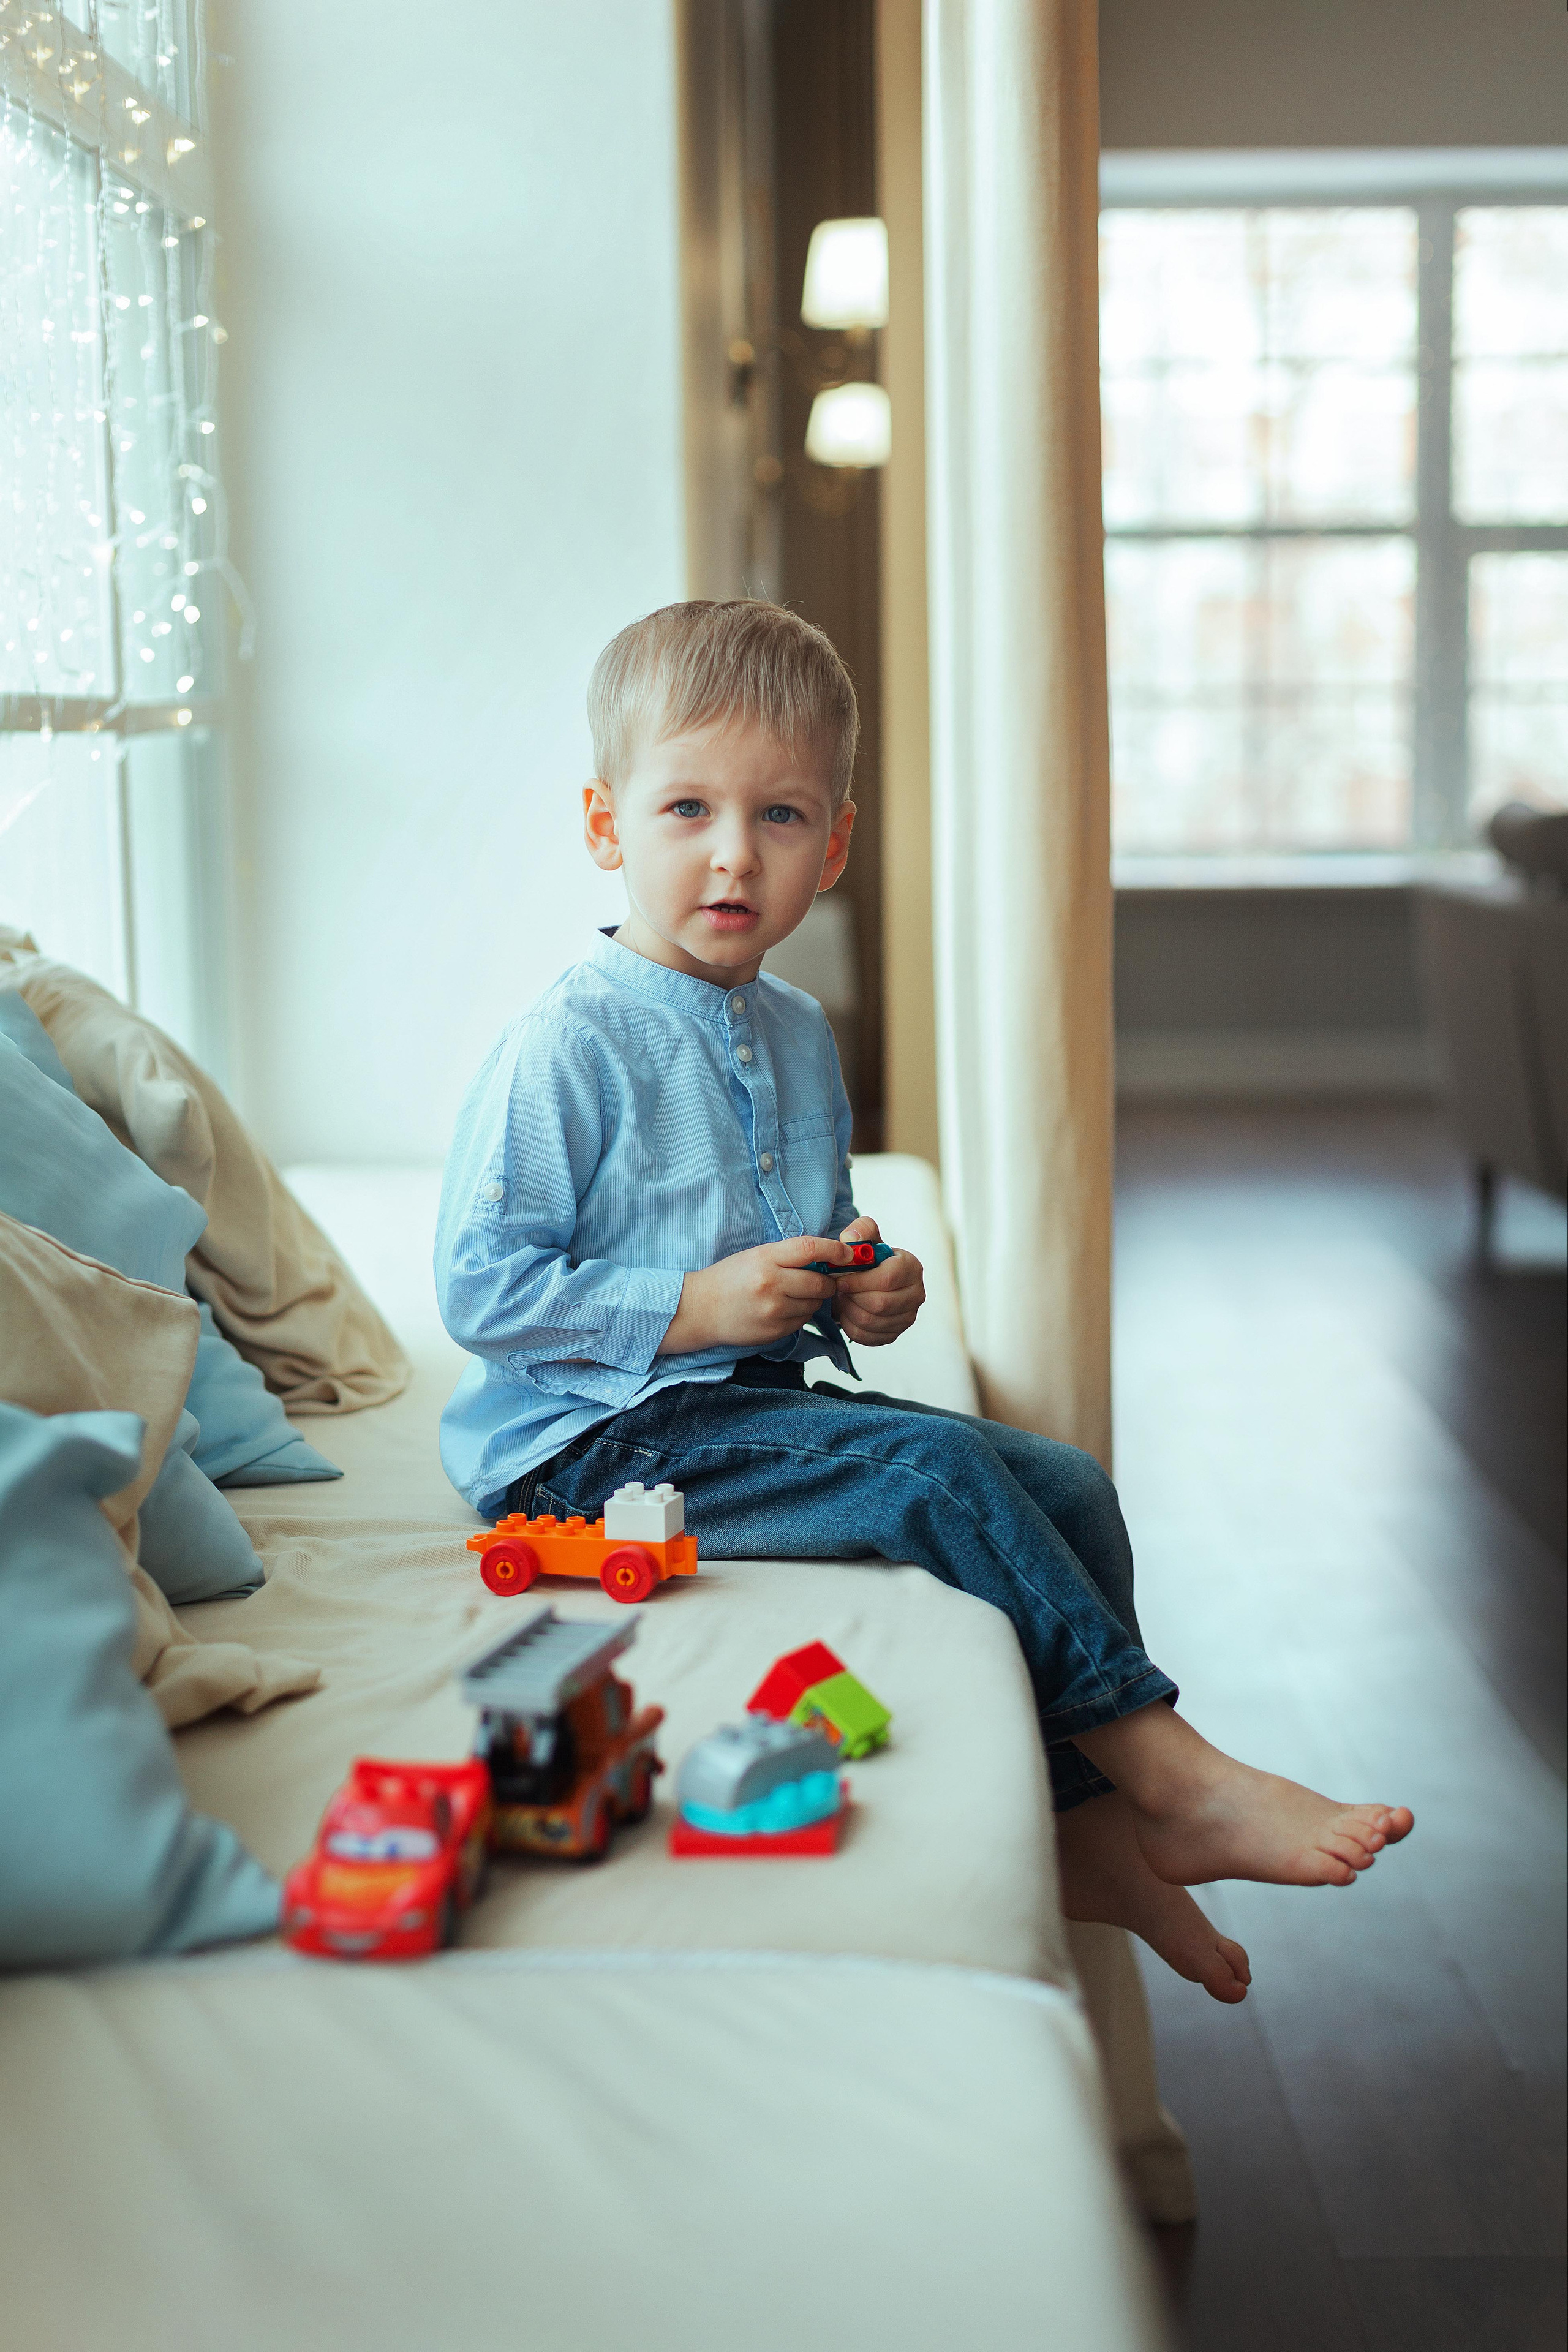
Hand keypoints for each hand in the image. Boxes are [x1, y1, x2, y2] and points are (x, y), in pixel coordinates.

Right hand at [658, 1235, 852, 1354]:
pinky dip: (800, 1315)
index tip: (849, 1254)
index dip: (836, 1251)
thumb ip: (790, 1256)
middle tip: (823, 1280)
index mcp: (766, 1258)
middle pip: (820, 1282)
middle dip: (828, 1282)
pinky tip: (782, 1309)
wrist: (700, 1309)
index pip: (811, 1249)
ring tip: (792, 1295)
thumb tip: (829, 1259)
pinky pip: (802, 1322)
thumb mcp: (757, 1256)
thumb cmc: (730, 1278)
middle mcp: (771, 1284)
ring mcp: (773, 1310)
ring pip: (814, 1305)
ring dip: (813, 1300)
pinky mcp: (774, 1331)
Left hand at [830, 1215, 924, 1347]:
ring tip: (843, 1298)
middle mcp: (916, 1294)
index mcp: (911, 1268)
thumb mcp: (867, 1237)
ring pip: (870, 1321)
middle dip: (852, 1297)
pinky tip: (847, 1312)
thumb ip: (860, 1230)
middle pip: (879, 1304)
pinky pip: (866, 1336)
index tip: (840, 1279)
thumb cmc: (870, 1258)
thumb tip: (851, 1239)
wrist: (873, 1279)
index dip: (859, 1281)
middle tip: (839, 1290)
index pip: (887, 1279)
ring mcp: (908, 1317)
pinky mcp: (895, 1334)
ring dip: (849, 1310)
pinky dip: (850, 1326)